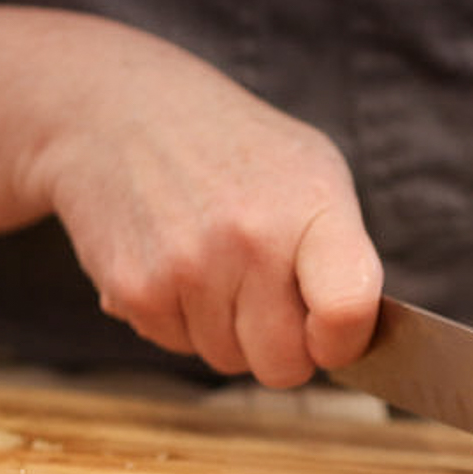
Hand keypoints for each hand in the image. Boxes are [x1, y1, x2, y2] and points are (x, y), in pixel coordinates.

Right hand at [30, 30, 382, 386]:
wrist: (120, 108)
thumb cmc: (238, 150)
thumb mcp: (314, 172)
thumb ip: (344, 257)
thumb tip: (352, 341)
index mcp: (310, 208)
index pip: (346, 311)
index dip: (345, 344)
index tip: (334, 333)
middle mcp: (248, 239)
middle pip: (283, 365)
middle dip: (283, 347)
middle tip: (270, 298)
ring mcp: (185, 268)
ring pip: (229, 361)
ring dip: (229, 332)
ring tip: (217, 265)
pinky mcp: (133, 289)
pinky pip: (178, 347)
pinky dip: (182, 320)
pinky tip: (175, 264)